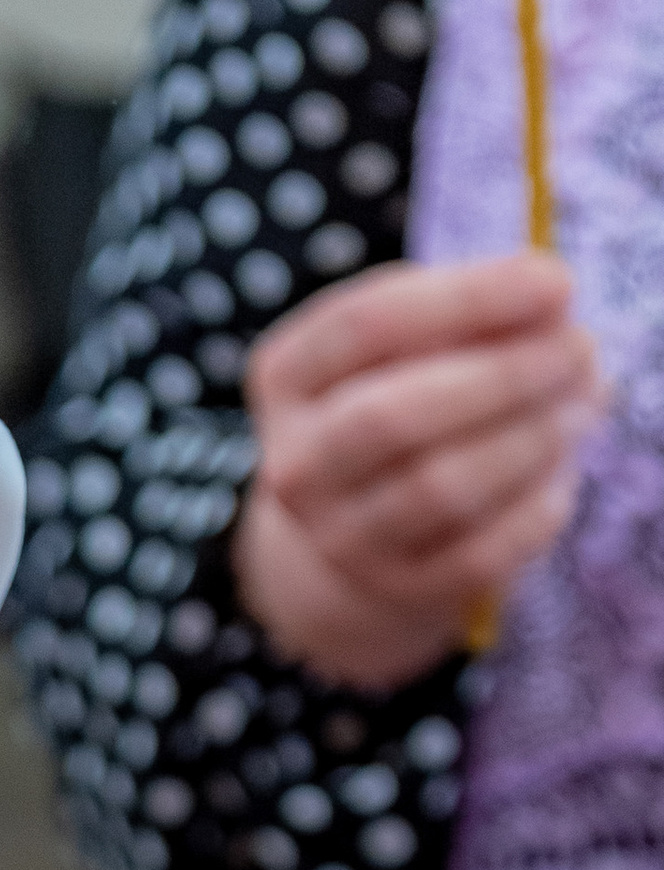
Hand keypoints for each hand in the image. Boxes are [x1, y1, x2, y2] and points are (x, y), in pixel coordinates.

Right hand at [233, 252, 598, 691]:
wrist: (359, 526)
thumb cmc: (402, 396)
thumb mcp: (413, 341)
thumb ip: (471, 313)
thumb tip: (552, 302)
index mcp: (287, 378)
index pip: (364, 327)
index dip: (467, 299)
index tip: (556, 282)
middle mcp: (296, 465)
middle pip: (389, 417)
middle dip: (501, 376)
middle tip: (579, 349)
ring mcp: (338, 537)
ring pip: (438, 489)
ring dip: (528, 440)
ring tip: (582, 405)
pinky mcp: (397, 587)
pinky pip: (478, 553)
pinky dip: (534, 508)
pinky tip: (560, 472)